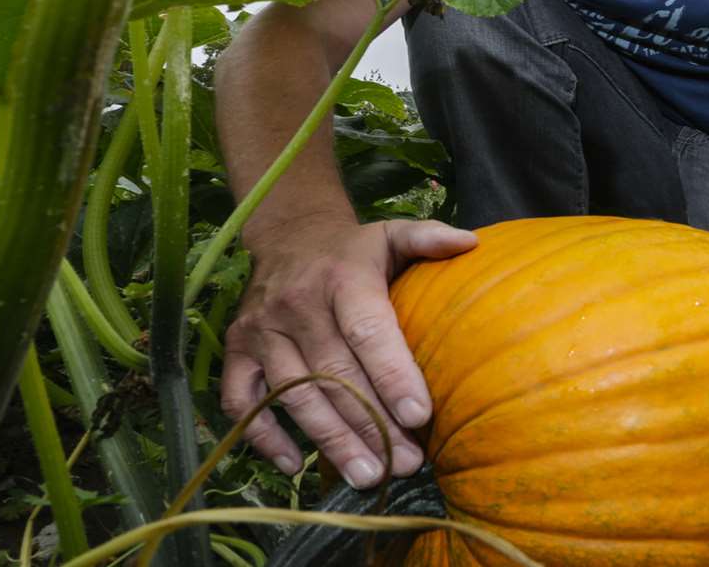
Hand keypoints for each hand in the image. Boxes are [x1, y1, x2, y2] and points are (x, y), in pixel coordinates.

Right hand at [219, 218, 475, 487]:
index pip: (367, 331)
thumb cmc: (353, 250)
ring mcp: (262, 330)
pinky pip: (241, 400)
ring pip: (295, 394)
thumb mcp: (391, 235)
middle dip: (372, 423)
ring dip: (331, 440)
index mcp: (342, 277)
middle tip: (406, 462)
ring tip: (368, 475)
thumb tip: (471, 243)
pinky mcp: (237, 350)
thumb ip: (427, 239)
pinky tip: (295, 465)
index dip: (392, 374)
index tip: (420, 416)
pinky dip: (264, 436)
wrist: (287, 236)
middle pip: (335, 374)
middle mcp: (296, 304)